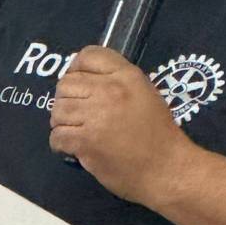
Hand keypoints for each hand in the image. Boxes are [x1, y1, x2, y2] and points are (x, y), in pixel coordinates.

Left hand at [50, 46, 191, 203]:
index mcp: (127, 76)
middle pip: (66, 83)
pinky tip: (74, 148)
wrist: (167, 168)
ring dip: (62, 122)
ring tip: (75, 130)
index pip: (88, 55)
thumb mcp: (146, 94)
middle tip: (77, 113)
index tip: (81, 84)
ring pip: (58, 110)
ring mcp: (96, 116)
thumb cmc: (160, 134)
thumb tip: (88, 81)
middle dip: (67, 98)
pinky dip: (60, 144)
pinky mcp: (86, 142)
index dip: (77, 68)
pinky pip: (57, 136)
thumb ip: (119, 82)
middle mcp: (109, 91)